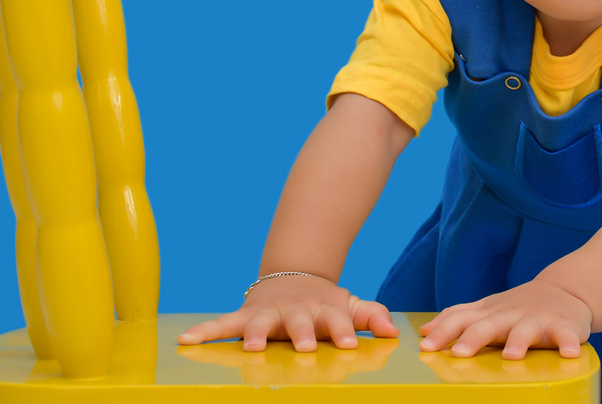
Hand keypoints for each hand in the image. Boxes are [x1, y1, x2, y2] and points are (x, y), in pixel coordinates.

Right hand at [177, 275, 398, 351]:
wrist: (295, 278)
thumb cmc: (325, 304)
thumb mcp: (350, 306)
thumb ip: (371, 316)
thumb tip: (393, 333)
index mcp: (323, 311)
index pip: (337, 322)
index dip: (344, 332)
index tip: (351, 345)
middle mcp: (294, 312)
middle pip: (298, 323)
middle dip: (302, 334)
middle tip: (305, 347)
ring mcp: (268, 313)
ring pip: (259, 323)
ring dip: (255, 334)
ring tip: (251, 347)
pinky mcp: (244, 315)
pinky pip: (221, 324)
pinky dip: (204, 331)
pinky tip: (185, 340)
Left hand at [418, 278, 592, 359]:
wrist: (566, 290)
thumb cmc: (518, 307)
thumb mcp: (487, 309)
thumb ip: (458, 318)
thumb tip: (424, 332)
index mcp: (489, 312)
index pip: (461, 318)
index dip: (444, 331)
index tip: (426, 347)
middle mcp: (510, 314)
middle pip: (489, 324)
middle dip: (474, 337)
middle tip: (459, 353)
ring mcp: (537, 319)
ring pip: (526, 329)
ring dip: (519, 341)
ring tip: (511, 356)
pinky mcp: (564, 326)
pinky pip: (567, 334)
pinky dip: (568, 342)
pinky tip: (570, 353)